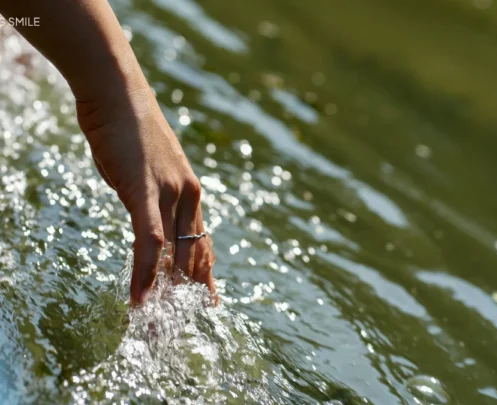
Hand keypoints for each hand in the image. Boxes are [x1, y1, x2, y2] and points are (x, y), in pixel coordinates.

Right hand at [76, 85, 215, 303]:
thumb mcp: (150, 172)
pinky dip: (144, 271)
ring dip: (166, 291)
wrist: (119, 95)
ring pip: (174, 253)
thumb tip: (150, 221)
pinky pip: (148, 240)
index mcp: (191, 192)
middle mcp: (189, 196)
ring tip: (159, 322)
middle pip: (194, 254)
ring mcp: (170, 193)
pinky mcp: (144, 191)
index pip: (203, 242)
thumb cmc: (131, 133)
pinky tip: (140, 297)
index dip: (206, 274)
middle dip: (189, 292)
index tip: (209, 300)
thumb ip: (155, 198)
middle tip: (184, 322)